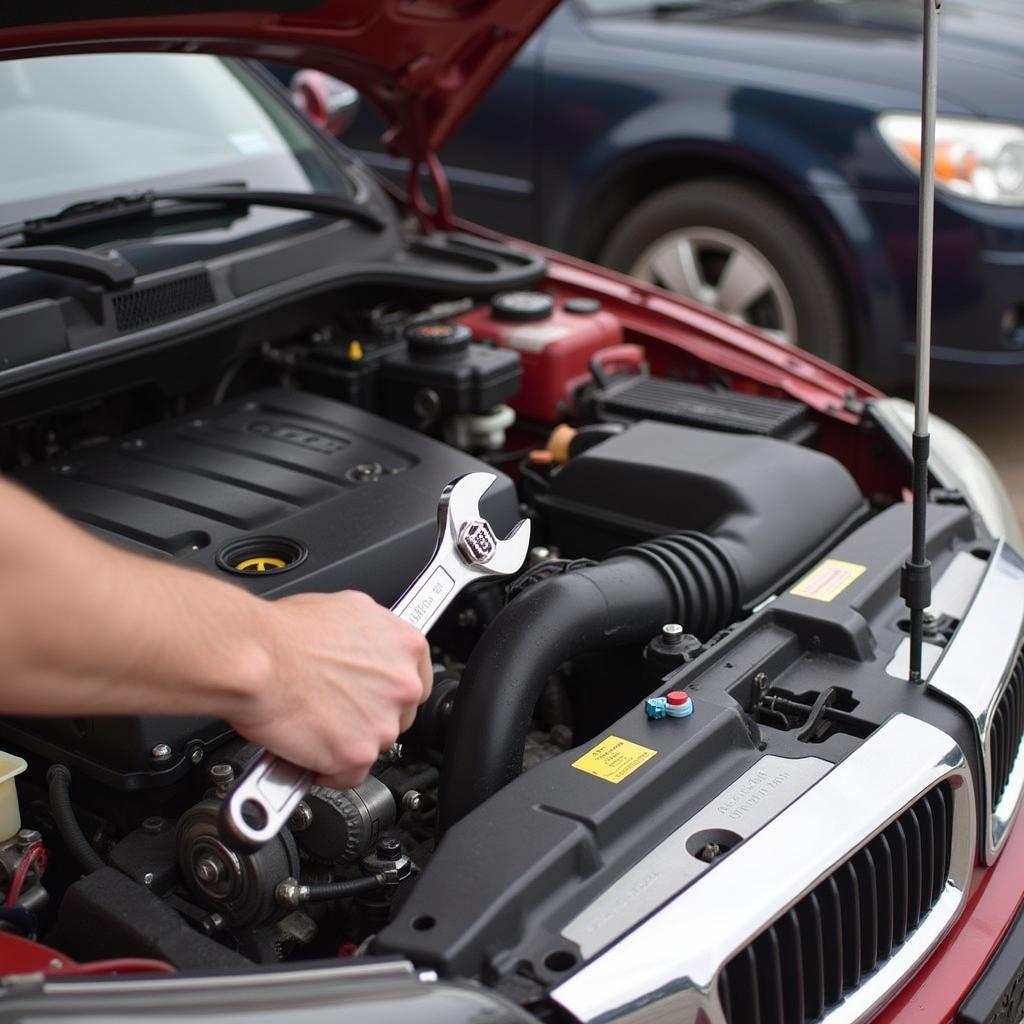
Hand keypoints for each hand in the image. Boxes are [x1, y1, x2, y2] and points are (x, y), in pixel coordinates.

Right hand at [231, 591, 431, 789]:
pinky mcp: (356, 753)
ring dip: (349, 741)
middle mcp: (402, 684)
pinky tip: (311, 752)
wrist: (253, 658)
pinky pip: (350, 774)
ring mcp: (382, 721)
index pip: (416, 680)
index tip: (376, 695)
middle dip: (370, 716)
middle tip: (337, 709)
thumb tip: (367, 645)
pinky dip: (330, 771)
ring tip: (316, 726)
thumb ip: (371, 635)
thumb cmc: (285, 632)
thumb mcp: (345, 609)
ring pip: (376, 744)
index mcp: (406, 645)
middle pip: (399, 715)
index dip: (391, 691)